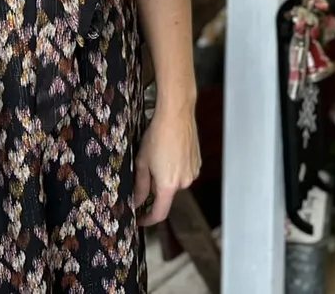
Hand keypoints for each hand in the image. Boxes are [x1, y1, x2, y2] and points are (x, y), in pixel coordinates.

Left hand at [133, 105, 199, 226]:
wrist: (176, 115)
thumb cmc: (158, 135)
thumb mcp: (142, 162)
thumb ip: (140, 186)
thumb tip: (137, 202)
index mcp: (168, 185)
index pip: (159, 213)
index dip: (147, 219)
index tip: (140, 219)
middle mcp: (184, 182)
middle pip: (166, 195)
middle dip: (155, 188)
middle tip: (147, 169)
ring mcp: (193, 172)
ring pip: (175, 183)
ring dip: (166, 177)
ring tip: (160, 155)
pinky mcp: (197, 163)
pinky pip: (183, 173)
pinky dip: (175, 168)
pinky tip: (170, 152)